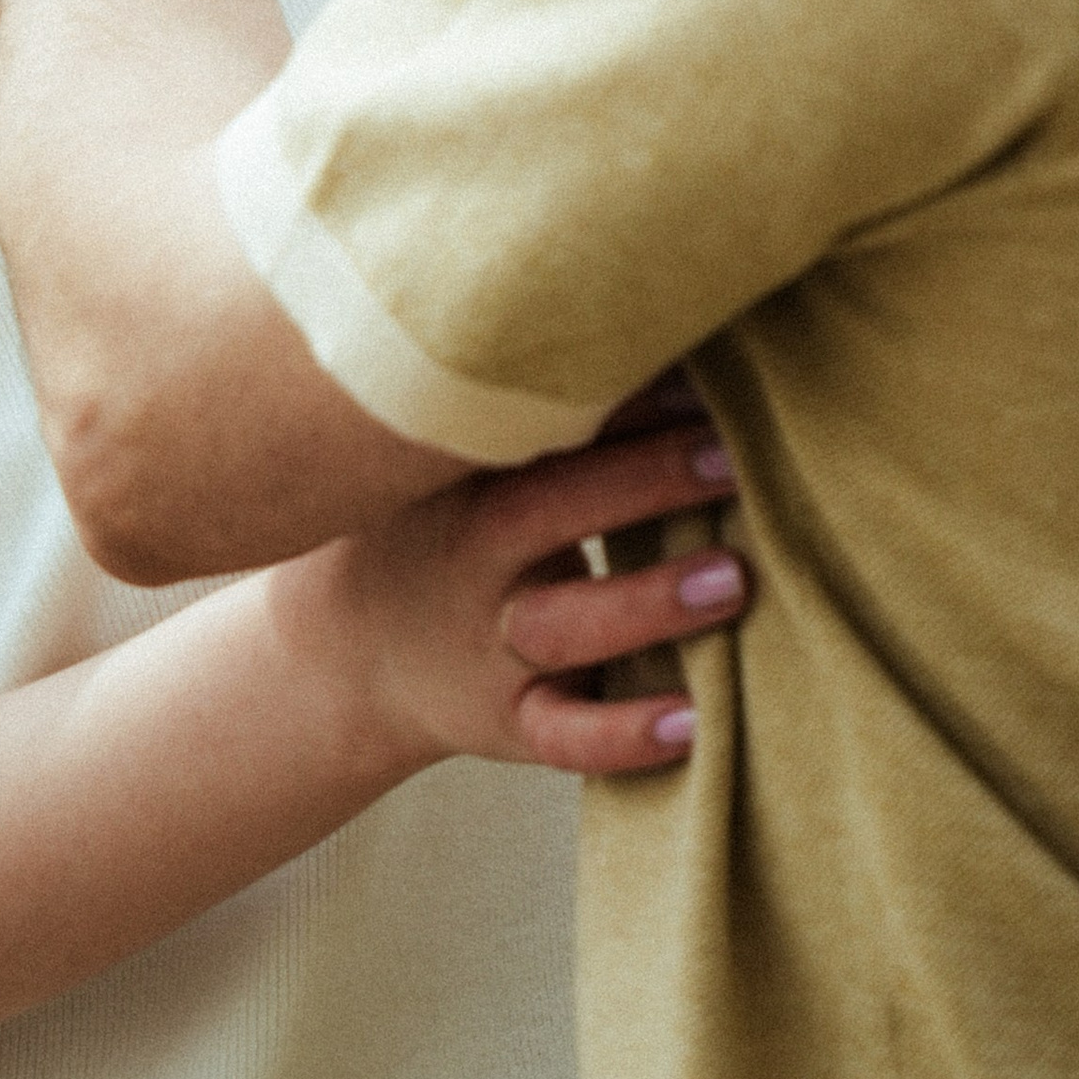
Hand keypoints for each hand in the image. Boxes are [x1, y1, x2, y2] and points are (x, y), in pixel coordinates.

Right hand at [270, 419, 745, 780]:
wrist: (347, 656)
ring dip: (650, 603)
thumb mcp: (462, 472)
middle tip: (730, 459)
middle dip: (642, 481)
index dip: (618, 402)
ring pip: (569, 627)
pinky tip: (694, 724)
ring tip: (732, 581)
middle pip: (550, 513)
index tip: (702, 380)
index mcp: (467, 481)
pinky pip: (567, 736)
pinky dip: (625, 735)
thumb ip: (543, 424)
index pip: (540, 428)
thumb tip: (668, 341)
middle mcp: (477, 562)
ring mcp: (493, 649)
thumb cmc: (441, 532)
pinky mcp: (513, 724)